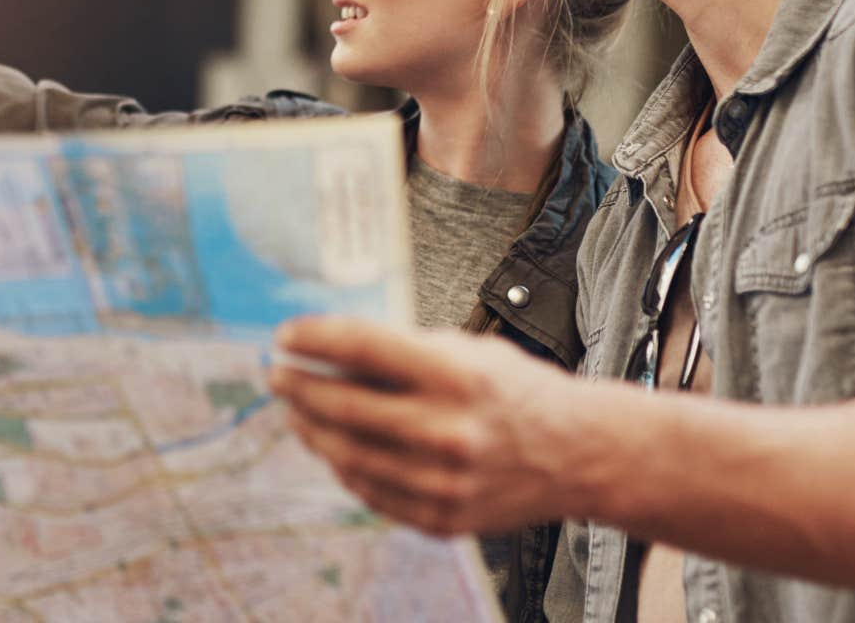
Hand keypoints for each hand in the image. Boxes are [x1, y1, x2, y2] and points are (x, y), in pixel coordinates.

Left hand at [268, 315, 587, 536]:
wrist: (578, 454)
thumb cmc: (518, 392)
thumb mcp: (468, 351)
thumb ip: (404, 352)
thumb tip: (329, 352)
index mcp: (456, 376)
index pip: (361, 348)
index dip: (313, 339)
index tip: (286, 335)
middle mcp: (448, 431)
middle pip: (343, 405)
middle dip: (299, 387)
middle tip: (276, 373)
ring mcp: (443, 482)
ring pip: (347, 454)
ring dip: (311, 429)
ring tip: (296, 411)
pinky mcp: (442, 518)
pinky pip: (370, 492)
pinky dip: (343, 467)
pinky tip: (333, 447)